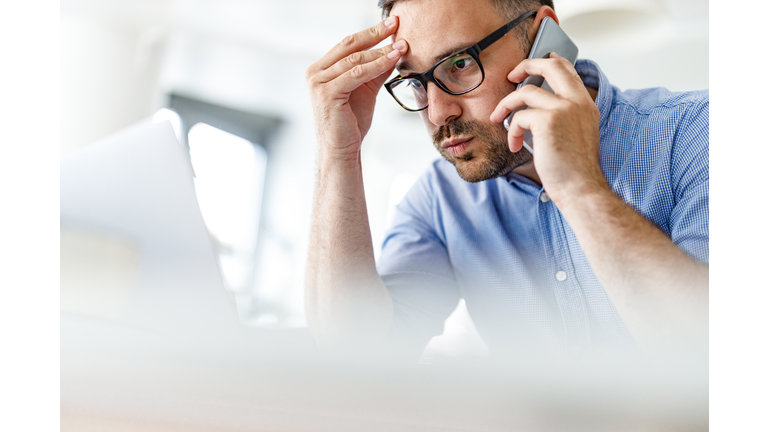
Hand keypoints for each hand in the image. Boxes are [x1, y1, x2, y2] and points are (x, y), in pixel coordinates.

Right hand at [306, 17, 407, 162]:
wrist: (341, 150)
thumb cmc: (350, 124)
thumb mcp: (366, 90)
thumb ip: (376, 70)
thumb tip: (394, 50)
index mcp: (321, 69)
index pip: (347, 44)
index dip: (370, 33)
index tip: (390, 24)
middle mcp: (315, 73)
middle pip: (349, 46)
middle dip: (375, 33)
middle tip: (395, 23)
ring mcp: (318, 83)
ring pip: (354, 60)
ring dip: (380, 51)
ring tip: (400, 46)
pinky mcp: (327, 94)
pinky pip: (356, 74)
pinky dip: (377, 65)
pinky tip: (392, 59)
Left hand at [489, 53, 605, 206]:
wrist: (581, 188)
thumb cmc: (574, 170)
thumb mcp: (575, 135)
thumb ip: (562, 118)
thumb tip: (534, 111)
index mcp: (586, 105)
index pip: (568, 71)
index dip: (550, 61)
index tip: (534, 64)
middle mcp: (577, 102)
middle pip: (549, 67)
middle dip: (526, 65)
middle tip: (511, 75)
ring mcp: (564, 109)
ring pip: (525, 92)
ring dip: (506, 105)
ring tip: (498, 118)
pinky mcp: (547, 120)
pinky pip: (518, 117)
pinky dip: (511, 131)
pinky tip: (514, 146)